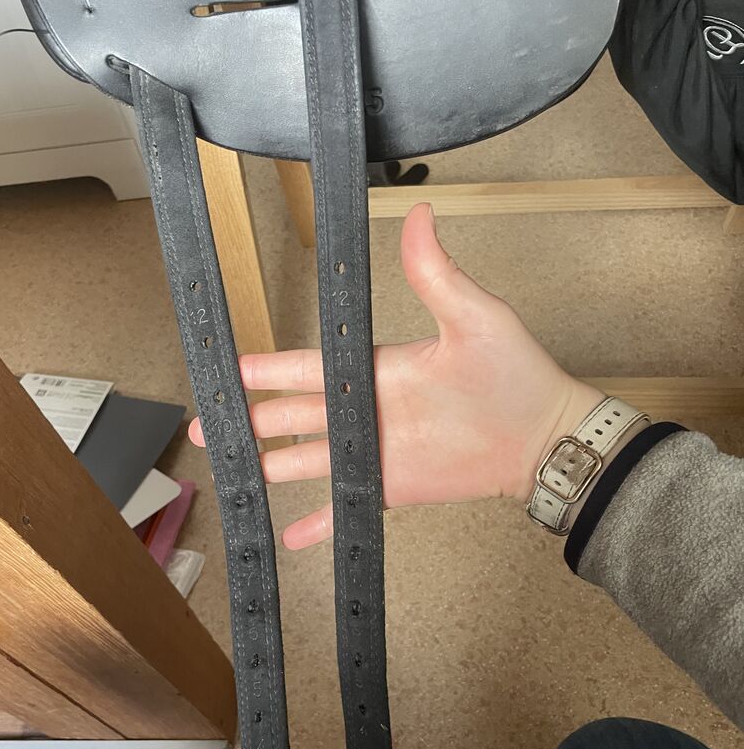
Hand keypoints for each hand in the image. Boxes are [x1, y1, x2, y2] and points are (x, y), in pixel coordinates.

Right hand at [189, 203, 602, 548]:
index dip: (267, 368)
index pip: (308, 368)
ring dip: (270, 466)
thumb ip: (436, 274)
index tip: (232, 367)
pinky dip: (319, 522)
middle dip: (250, 418)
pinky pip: (347, 507)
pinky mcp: (391, 489)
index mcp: (376, 369)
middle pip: (294, 415)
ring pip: (308, 460)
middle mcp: (367, 411)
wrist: (542, 438)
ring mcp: (376, 453)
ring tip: (232, 471)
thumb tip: (420, 211)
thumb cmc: (514, 375)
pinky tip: (290, 537)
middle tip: (206, 425)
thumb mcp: (474, 316)